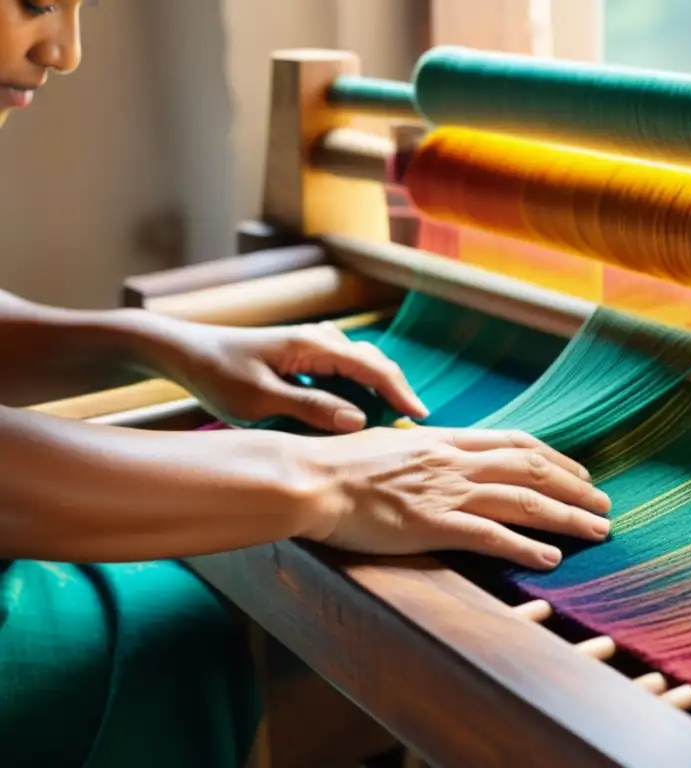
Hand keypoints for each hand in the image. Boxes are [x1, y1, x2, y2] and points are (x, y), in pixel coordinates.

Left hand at [146, 318, 427, 431]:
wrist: (184, 351)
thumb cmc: (217, 374)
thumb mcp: (260, 398)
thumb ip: (310, 408)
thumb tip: (358, 419)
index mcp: (313, 345)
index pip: (373, 367)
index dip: (400, 392)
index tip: (420, 418)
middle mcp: (319, 340)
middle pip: (373, 362)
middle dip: (396, 390)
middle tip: (412, 423)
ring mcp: (312, 344)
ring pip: (360, 363)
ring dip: (379, 388)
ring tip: (392, 418)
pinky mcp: (303, 354)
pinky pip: (343, 368)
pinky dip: (360, 386)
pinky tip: (360, 408)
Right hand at [299, 426, 611, 568]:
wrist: (309, 477)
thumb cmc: (341, 464)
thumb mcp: (392, 445)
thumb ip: (425, 451)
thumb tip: (440, 452)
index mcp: (445, 441)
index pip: (515, 442)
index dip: (555, 458)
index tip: (580, 472)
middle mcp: (453, 462)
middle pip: (531, 469)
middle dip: (574, 487)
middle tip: (605, 504)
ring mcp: (444, 492)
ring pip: (522, 501)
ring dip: (566, 517)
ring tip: (597, 531)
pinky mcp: (430, 525)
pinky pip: (489, 536)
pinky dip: (525, 547)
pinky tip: (550, 558)